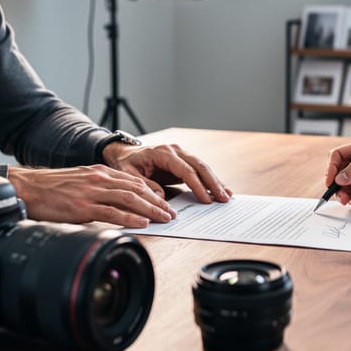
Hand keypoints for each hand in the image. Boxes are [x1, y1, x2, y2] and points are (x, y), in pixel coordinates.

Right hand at [8, 165, 175, 227]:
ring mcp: (91, 192)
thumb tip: (116, 204)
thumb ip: (99, 190)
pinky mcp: (82, 206)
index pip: (134, 181)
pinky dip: (130, 218)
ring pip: (129, 199)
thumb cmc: (50, 188)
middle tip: (172, 213)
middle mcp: (99, 179)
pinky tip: (142, 223)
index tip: (165, 203)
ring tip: (164, 219)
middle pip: (137, 189)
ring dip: (150, 210)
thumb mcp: (80, 182)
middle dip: (158, 202)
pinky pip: (112, 212)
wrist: (27, 188)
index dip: (153, 192)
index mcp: (99, 172)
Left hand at [102, 142, 232, 204]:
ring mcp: (180, 155)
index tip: (206, 199)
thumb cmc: (126, 164)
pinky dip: (209, 180)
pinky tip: (219, 189)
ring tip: (227, 195)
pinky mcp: (182, 162)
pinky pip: (199, 170)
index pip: (185, 170)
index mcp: (162, 153)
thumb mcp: (129, 175)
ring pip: (202, 167)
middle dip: (213, 183)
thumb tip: (162, 197)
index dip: (197, 185)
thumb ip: (146, 185)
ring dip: (215, 181)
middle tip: (224, 198)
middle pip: (199, 166)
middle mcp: (174, 151)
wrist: (124, 154)